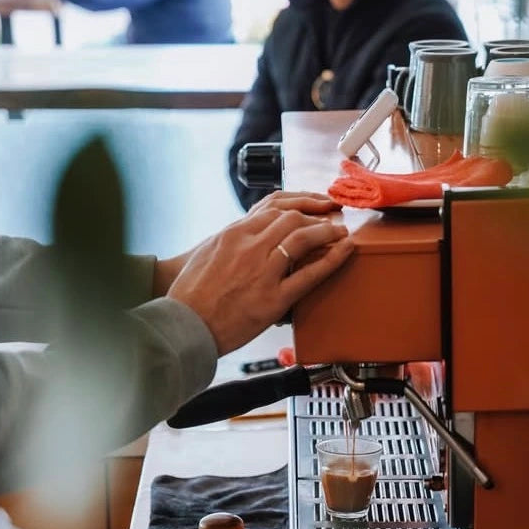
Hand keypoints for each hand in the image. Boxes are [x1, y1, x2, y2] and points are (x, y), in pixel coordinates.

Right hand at [152, 193, 338, 295]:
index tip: (314, 205)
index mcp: (233, 233)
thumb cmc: (191, 295)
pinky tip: (346, 251)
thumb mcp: (207, 254)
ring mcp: (262, 271)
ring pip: (302, 238)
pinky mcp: (273, 298)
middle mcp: (249, 246)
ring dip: (327, 230)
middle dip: (317, 214)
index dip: (300, 203)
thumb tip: (248, 235)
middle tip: (333, 217)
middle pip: (292, 218)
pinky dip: (332, 259)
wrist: (183, 324)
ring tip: (342, 231)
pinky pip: (309, 274)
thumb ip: (231, 241)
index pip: (274, 207)